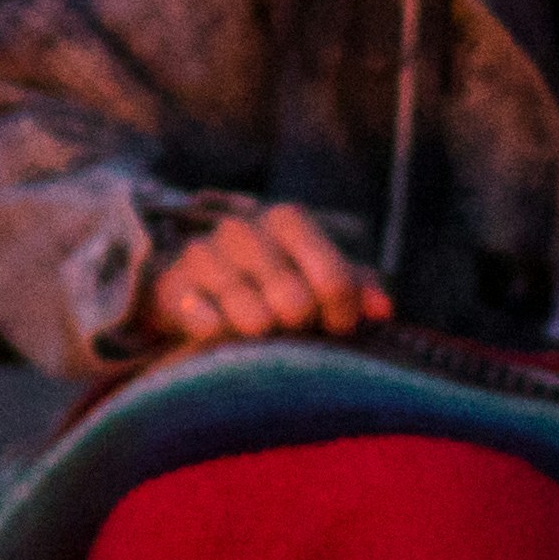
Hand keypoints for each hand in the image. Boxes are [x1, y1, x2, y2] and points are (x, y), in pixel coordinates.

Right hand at [138, 205, 389, 349]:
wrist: (190, 281)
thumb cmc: (270, 278)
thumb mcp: (316, 273)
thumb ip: (356, 286)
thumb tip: (383, 310)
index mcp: (287, 219)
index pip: (333, 279)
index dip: (342, 315)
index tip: (337, 327)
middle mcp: (243, 229)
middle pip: (295, 303)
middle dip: (301, 329)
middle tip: (295, 331)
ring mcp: (204, 255)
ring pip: (254, 320)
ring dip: (264, 340)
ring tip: (262, 335)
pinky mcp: (175, 288)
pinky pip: (211, 328)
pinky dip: (224, 341)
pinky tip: (225, 335)